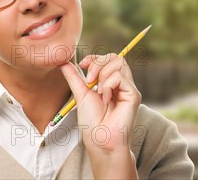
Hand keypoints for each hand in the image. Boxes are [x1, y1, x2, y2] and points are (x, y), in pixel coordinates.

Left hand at [59, 53, 140, 168]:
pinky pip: (120, 77)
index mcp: (111, 83)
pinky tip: (106, 99)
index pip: (108, 59)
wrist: (99, 141)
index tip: (82, 64)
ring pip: (119, 63)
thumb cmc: (92, 122)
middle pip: (115, 57)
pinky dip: (109, 85)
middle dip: (98, 63)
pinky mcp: (133, 95)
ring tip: (99, 93)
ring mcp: (129, 89)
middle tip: (89, 80)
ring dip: (103, 75)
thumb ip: (74, 77)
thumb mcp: (80, 94)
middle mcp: (122, 84)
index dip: (95, 58)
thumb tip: (63, 62)